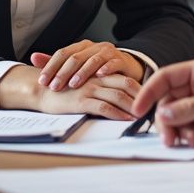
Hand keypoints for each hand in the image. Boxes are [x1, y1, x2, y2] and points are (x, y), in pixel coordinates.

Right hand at [0, 65, 139, 119]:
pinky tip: (126, 119)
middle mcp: (96, 78)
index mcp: (97, 73)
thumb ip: (100, 87)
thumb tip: (119, 98)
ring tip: (144, 115)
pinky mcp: (81, 101)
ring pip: (118, 95)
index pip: (124, 77)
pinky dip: (117, 113)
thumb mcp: (84, 84)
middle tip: (154, 106)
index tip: (151, 97)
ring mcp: (89, 88)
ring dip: (133, 106)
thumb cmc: (62, 89)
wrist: (40, 89)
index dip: (139, 87)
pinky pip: (104, 107)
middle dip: (142, 96)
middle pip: (125, 84)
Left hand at [30, 40, 144, 90]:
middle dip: (63, 73)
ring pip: (93, 60)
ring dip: (82, 72)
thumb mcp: (77, 65)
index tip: (42, 81)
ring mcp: (108, 52)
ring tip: (73, 84)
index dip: (51, 66)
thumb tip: (33, 57)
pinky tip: (100, 76)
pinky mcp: (121, 60)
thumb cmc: (98, 69)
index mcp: (81, 46)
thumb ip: (57, 62)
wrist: (126, 67)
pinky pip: (113, 63)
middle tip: (54, 87)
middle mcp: (93, 47)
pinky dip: (106, 68)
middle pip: (75, 57)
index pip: (62, 53)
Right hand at [131, 57, 193, 146]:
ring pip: (178, 117)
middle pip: (169, 101)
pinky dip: (191, 136)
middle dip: (168, 120)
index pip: (166, 77)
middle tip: (170, 139)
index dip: (149, 91)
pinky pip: (190, 127)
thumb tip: (164, 113)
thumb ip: (192, 108)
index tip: (138, 109)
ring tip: (193, 140)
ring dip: (181, 130)